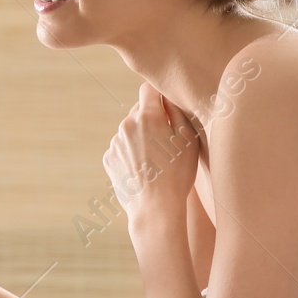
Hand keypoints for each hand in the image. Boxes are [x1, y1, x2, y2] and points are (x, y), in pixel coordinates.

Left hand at [103, 83, 198, 226]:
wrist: (155, 208)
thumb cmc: (178, 174)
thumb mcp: (188, 139)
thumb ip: (178, 111)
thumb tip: (168, 96)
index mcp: (147, 116)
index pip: (148, 89)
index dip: (159, 93)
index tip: (167, 102)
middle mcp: (126, 125)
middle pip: (139, 111)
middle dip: (152, 118)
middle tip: (167, 139)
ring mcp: (115, 143)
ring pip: (130, 131)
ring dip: (141, 137)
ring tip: (156, 159)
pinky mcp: (109, 158)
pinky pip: (122, 148)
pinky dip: (131, 153)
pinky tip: (144, 168)